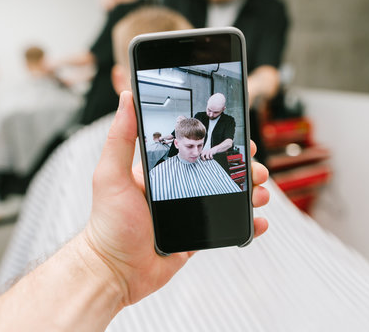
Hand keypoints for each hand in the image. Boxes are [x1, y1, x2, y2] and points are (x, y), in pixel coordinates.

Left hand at [83, 91, 269, 308]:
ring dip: (250, 193)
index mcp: (162, 169)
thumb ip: (120, 138)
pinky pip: (227, 225)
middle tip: (255, 169)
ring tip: (260, 194)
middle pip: (219, 170)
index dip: (220, 141)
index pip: (197, 147)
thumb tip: (127, 98)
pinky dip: (247, 224)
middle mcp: (178, 187)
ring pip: (228, 196)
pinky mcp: (197, 235)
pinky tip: (258, 221)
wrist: (115, 271)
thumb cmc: (108, 224)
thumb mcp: (111, 175)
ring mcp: (190, 211)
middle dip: (242, 167)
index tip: (238, 138)